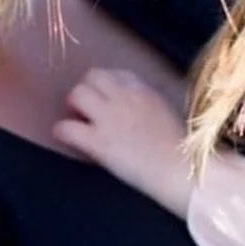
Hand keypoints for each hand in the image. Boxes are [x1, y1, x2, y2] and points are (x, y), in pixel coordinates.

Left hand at [53, 68, 193, 217]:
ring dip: (73, 108)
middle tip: (86, 110)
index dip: (105, 87)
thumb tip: (135, 111)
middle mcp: (124, 98)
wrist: (180, 171)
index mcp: (143, 91)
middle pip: (92, 77)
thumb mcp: (167, 114)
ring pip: (76, 94)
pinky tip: (66, 139)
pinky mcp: (98, 142)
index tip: (106, 99)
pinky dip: (62, 132)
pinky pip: (65, 127)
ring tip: (78, 122)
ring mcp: (109, 118)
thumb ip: (148, 106)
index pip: (115, 74)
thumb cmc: (182, 150)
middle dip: (86, 91)